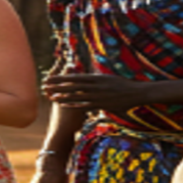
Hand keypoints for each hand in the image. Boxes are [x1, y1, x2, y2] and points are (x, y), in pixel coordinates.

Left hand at [43, 72, 161, 110]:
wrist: (137, 92)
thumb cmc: (122, 85)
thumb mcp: (107, 78)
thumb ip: (95, 79)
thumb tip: (85, 77)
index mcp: (96, 77)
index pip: (75, 77)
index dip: (61, 78)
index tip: (50, 78)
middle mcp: (95, 85)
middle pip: (72, 86)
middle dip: (58, 86)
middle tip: (45, 86)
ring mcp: (98, 95)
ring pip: (77, 96)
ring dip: (63, 96)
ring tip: (51, 96)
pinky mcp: (102, 104)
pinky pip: (84, 105)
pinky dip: (74, 105)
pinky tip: (64, 106)